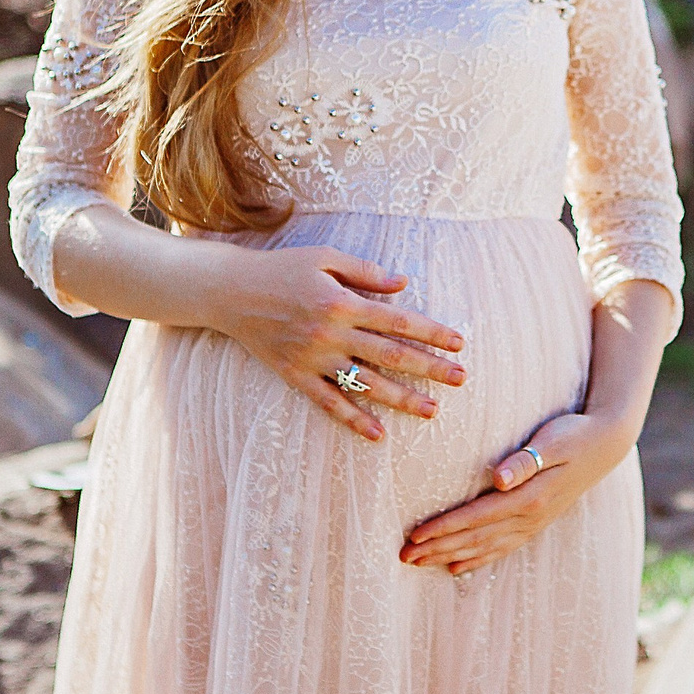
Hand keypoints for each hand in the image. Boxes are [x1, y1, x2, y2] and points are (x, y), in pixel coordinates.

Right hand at [200, 244, 465, 442]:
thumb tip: (404, 283)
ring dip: (402, 398)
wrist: (231, 292)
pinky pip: (329, 403)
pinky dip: (354, 420)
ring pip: (366, 384)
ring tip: (432, 410)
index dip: (431, 332)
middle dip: (429, 368)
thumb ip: (366, 271)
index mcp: (343, 302)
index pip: (398, 320)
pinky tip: (378, 434)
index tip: (459, 343)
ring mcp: (314, 359)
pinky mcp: (296, 376)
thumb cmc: (283, 268)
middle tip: (461, 379)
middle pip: (390, 355)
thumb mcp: (325, 258)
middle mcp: (332, 334)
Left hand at [400, 411, 636, 575]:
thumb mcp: (552, 441)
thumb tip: (498, 479)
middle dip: (438, 548)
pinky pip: (502, 548)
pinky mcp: (536, 522)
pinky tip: (456, 567)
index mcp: (529, 497)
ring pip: (485, 547)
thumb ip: (525, 460)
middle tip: (404, 557)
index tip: (415, 535)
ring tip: (419, 563)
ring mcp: (533, 523)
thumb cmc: (574, 434)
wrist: (607, 444)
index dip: (445, 527)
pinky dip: (477, 560)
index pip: (477, 517)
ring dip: (450, 556)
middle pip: (475, 538)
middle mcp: (529, 516)